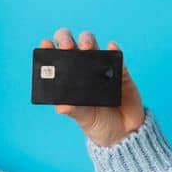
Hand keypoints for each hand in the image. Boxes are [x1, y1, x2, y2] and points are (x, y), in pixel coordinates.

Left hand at [40, 27, 144, 146]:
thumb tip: (60, 107)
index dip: (49, 49)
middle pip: (71, 45)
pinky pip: (115, 55)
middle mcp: (82, 69)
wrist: (125, 131)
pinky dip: (113, 49)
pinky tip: (111, 47)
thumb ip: (74, 111)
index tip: (46, 44)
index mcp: (68, 80)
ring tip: (87, 46)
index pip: (55, 59)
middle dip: (66, 39)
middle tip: (67, 47)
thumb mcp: (84, 119)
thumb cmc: (99, 124)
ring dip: (87, 39)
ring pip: (92, 44)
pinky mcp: (119, 70)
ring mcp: (101, 68)